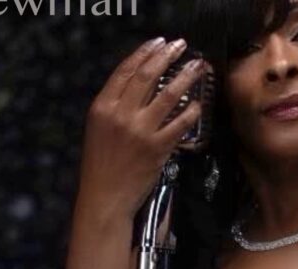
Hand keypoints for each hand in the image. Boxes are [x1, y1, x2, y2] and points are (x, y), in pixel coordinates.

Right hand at [76, 37, 205, 223]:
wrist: (105, 196)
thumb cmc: (101, 164)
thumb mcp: (98, 129)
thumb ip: (114, 107)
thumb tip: (139, 85)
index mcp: (102, 107)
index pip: (125, 71)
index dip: (144, 52)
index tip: (159, 42)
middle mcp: (120, 114)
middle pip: (148, 76)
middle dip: (167, 56)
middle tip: (182, 46)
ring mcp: (140, 131)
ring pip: (168, 95)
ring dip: (186, 77)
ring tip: (198, 67)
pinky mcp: (157, 148)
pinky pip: (180, 123)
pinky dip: (191, 112)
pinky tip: (199, 104)